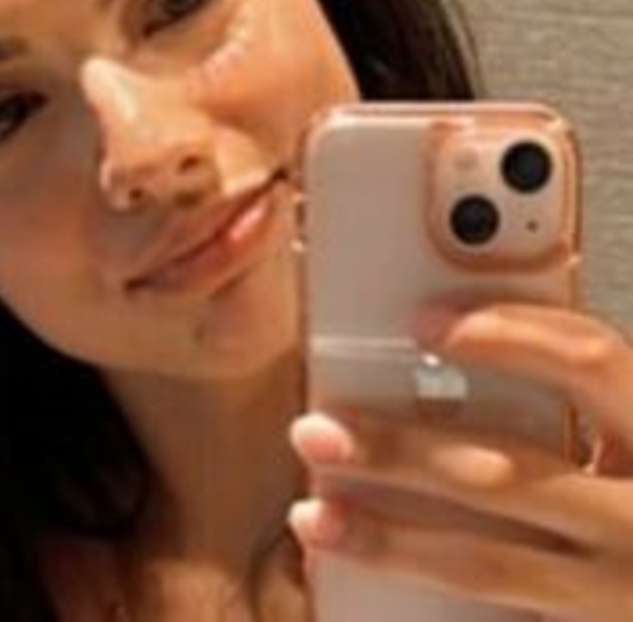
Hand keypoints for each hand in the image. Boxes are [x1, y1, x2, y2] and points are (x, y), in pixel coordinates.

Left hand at [287, 301, 632, 621]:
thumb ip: (584, 403)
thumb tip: (444, 343)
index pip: (592, 359)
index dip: (505, 333)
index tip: (421, 323)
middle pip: (506, 472)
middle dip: (400, 451)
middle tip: (317, 431)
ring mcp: (618, 597)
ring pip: (490, 564)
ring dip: (389, 540)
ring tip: (313, 516)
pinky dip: (427, 611)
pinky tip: (366, 600)